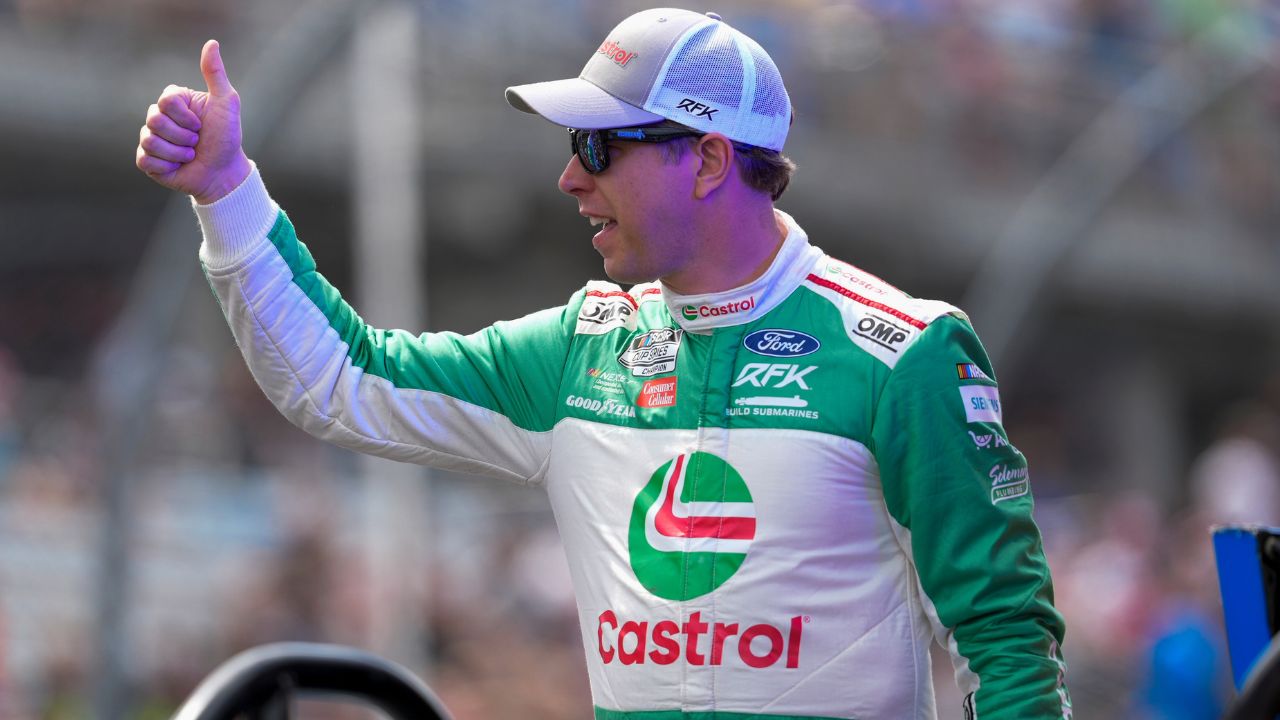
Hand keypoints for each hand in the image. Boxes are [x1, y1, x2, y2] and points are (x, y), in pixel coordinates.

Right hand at [136, 39, 250, 203]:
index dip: (187, 117)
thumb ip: (215, 74)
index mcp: (173, 101)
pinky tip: (178, 166)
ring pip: (150, 141)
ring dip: (178, 152)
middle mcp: (158, 116)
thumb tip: (212, 43)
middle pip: (155, 121)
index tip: (201, 124)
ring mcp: (150, 138)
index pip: (165, 101)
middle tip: (197, 142)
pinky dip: (167, 165)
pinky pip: (145, 159)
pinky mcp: (147, 160)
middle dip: (184, 136)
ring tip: (190, 155)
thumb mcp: (226, 103)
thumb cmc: (226, 137)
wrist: (224, 172)